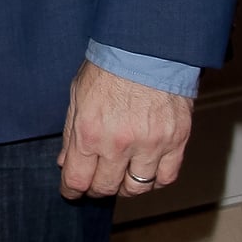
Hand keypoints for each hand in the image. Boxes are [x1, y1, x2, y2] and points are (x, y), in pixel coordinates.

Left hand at [58, 59, 192, 199]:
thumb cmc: (109, 66)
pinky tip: (145, 172)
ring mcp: (150, 145)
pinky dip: (154, 180)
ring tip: (120, 178)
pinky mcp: (175, 142)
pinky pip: (165, 177)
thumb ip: (71, 132)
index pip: (78, 179)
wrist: (147, 49)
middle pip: (106, 187)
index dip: (72, 190)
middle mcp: (119, 144)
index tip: (72, 192)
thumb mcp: (77, 95)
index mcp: (90, 132)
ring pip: (137, 188)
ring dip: (125, 187)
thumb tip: (65, 161)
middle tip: (95, 184)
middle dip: (96, 189)